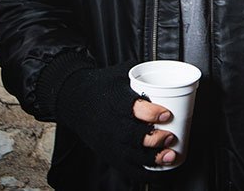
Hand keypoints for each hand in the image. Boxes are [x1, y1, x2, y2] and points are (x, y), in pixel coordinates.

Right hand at [54, 62, 176, 175]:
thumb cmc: (101, 86)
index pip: (131, 109)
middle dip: (154, 140)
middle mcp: (109, 124)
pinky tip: (160, 170)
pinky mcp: (109, 153)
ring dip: (152, 158)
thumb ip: (144, 75)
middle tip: (171, 137)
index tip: (166, 114)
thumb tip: (170, 71)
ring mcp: (108, 141)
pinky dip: (145, 173)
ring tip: (170, 155)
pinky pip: (127, 169)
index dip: (150, 113)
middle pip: (132, 136)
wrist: (73, 99)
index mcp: (114, 101)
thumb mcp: (120, 74)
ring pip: (131, 155)